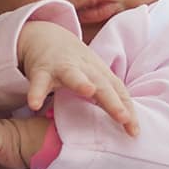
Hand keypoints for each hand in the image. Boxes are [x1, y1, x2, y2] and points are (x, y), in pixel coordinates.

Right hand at [18, 21, 138, 135]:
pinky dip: (37, 92)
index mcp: (100, 73)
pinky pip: (39, 83)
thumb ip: (108, 95)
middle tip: (124, 118)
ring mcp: (63, 68)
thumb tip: (126, 124)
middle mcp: (85, 69)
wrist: (46, 36)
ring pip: (73, 75)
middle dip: (114, 102)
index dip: (127, 110)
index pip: (118, 91)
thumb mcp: (94, 76)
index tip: (134, 131)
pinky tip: (34, 104)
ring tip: (88, 91)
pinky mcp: (42, 70)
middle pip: (102, 85)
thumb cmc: (76, 64)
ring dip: (81, 82)